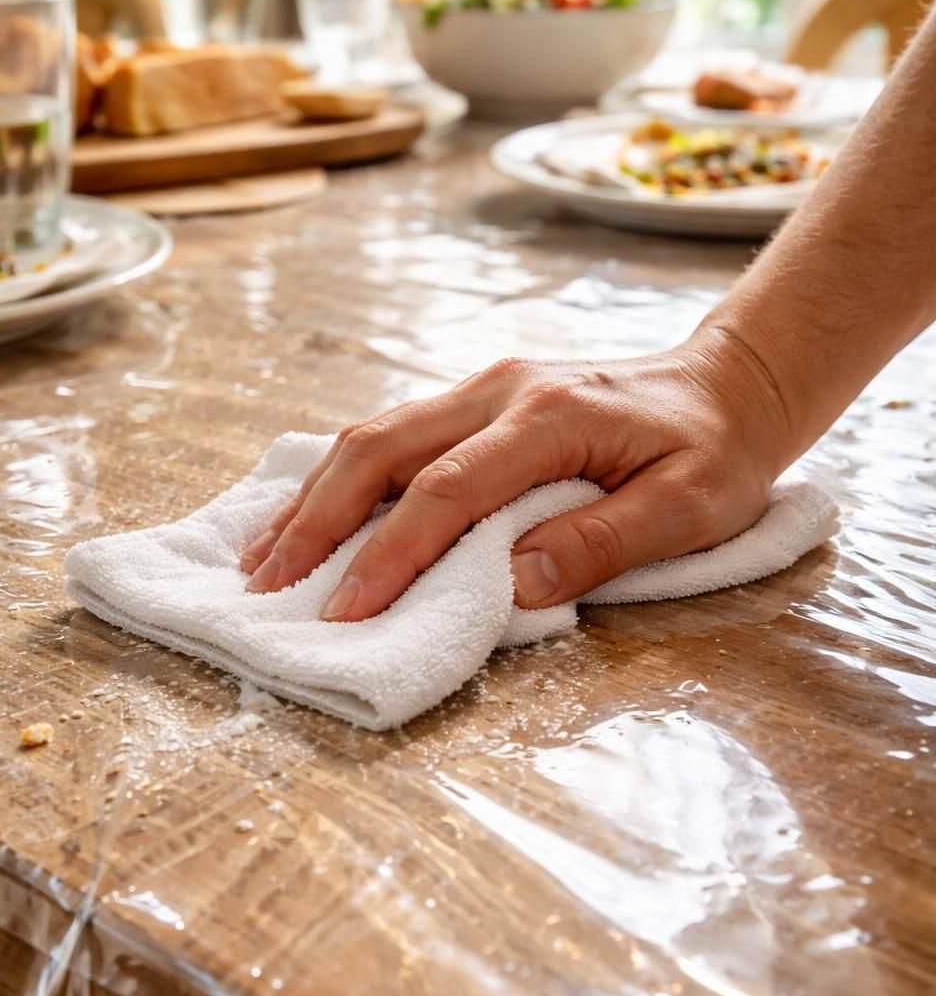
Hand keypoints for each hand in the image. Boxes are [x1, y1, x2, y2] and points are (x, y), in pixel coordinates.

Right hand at [240, 331, 791, 621]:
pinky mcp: (478, 399)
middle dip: (317, 521)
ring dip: (316, 498)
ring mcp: (483, 388)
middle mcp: (500, 390)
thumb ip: (601, 542)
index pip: (447, 490)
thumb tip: (513, 584)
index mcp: (549, 417)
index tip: (345, 612)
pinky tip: (312, 515)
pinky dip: (343, 479)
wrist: (732, 383)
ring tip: (263, 557)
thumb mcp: (690, 508)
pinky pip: (394, 435)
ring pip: (374, 436)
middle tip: (266, 586)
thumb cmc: (718, 451)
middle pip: (381, 449)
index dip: (389, 554)